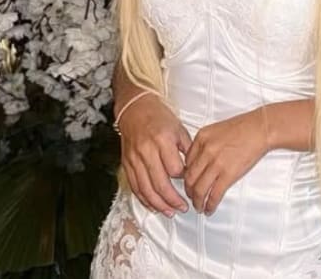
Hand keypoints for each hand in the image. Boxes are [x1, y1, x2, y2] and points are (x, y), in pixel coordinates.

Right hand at [118, 94, 191, 216]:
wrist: (134, 109)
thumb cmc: (159, 117)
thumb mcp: (179, 128)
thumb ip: (187, 149)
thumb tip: (194, 170)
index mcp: (162, 140)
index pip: (175, 169)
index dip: (184, 179)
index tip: (190, 183)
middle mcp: (146, 151)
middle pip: (160, 184)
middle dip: (173, 200)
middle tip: (183, 208)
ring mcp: (134, 159)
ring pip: (146, 189)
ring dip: (159, 204)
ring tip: (170, 212)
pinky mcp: (126, 164)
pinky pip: (135, 186)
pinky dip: (144, 199)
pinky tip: (153, 206)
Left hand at [184, 109, 270, 214]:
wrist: (260, 128)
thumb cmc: (243, 127)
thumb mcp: (216, 130)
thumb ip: (205, 144)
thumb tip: (199, 161)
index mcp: (201, 138)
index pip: (186, 163)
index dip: (185, 176)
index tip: (188, 182)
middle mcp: (205, 151)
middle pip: (189, 178)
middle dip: (188, 191)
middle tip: (191, 197)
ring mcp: (216, 163)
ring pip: (199, 189)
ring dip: (197, 201)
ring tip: (198, 207)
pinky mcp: (228, 174)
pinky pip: (214, 194)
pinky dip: (210, 204)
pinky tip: (209, 209)